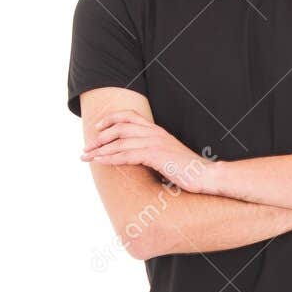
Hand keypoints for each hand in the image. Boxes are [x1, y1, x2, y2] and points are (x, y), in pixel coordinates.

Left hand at [80, 112, 215, 193]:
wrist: (205, 175)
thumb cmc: (187, 169)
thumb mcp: (168, 156)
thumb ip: (153, 152)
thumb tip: (137, 158)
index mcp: (156, 131)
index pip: (129, 116)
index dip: (110, 119)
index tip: (97, 129)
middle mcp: (154, 133)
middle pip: (119, 126)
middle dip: (99, 137)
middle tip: (87, 148)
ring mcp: (155, 143)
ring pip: (120, 141)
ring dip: (100, 149)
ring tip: (87, 157)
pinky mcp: (155, 155)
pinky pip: (127, 154)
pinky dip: (110, 158)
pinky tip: (100, 162)